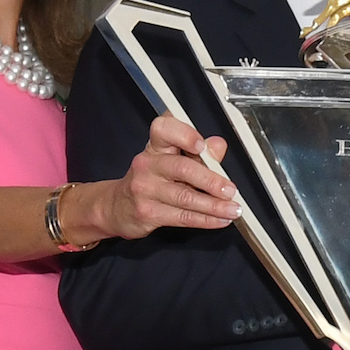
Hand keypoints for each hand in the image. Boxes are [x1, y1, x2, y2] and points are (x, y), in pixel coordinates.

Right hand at [83, 115, 240, 240]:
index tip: (202, 145)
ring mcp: (145, 189)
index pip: (165, 129)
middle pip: (183, 168)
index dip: (184, 135)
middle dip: (211, 181)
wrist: (116, 206)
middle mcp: (147, 164)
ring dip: (214, 206)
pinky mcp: (148, 213)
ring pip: (186, 197)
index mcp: (155, 146)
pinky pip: (182, 217)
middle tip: (231, 190)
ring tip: (233, 209)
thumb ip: (197, 153)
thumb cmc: (149, 180)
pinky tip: (219, 220)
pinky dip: (205, 220)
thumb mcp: (170, 160)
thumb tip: (218, 146)